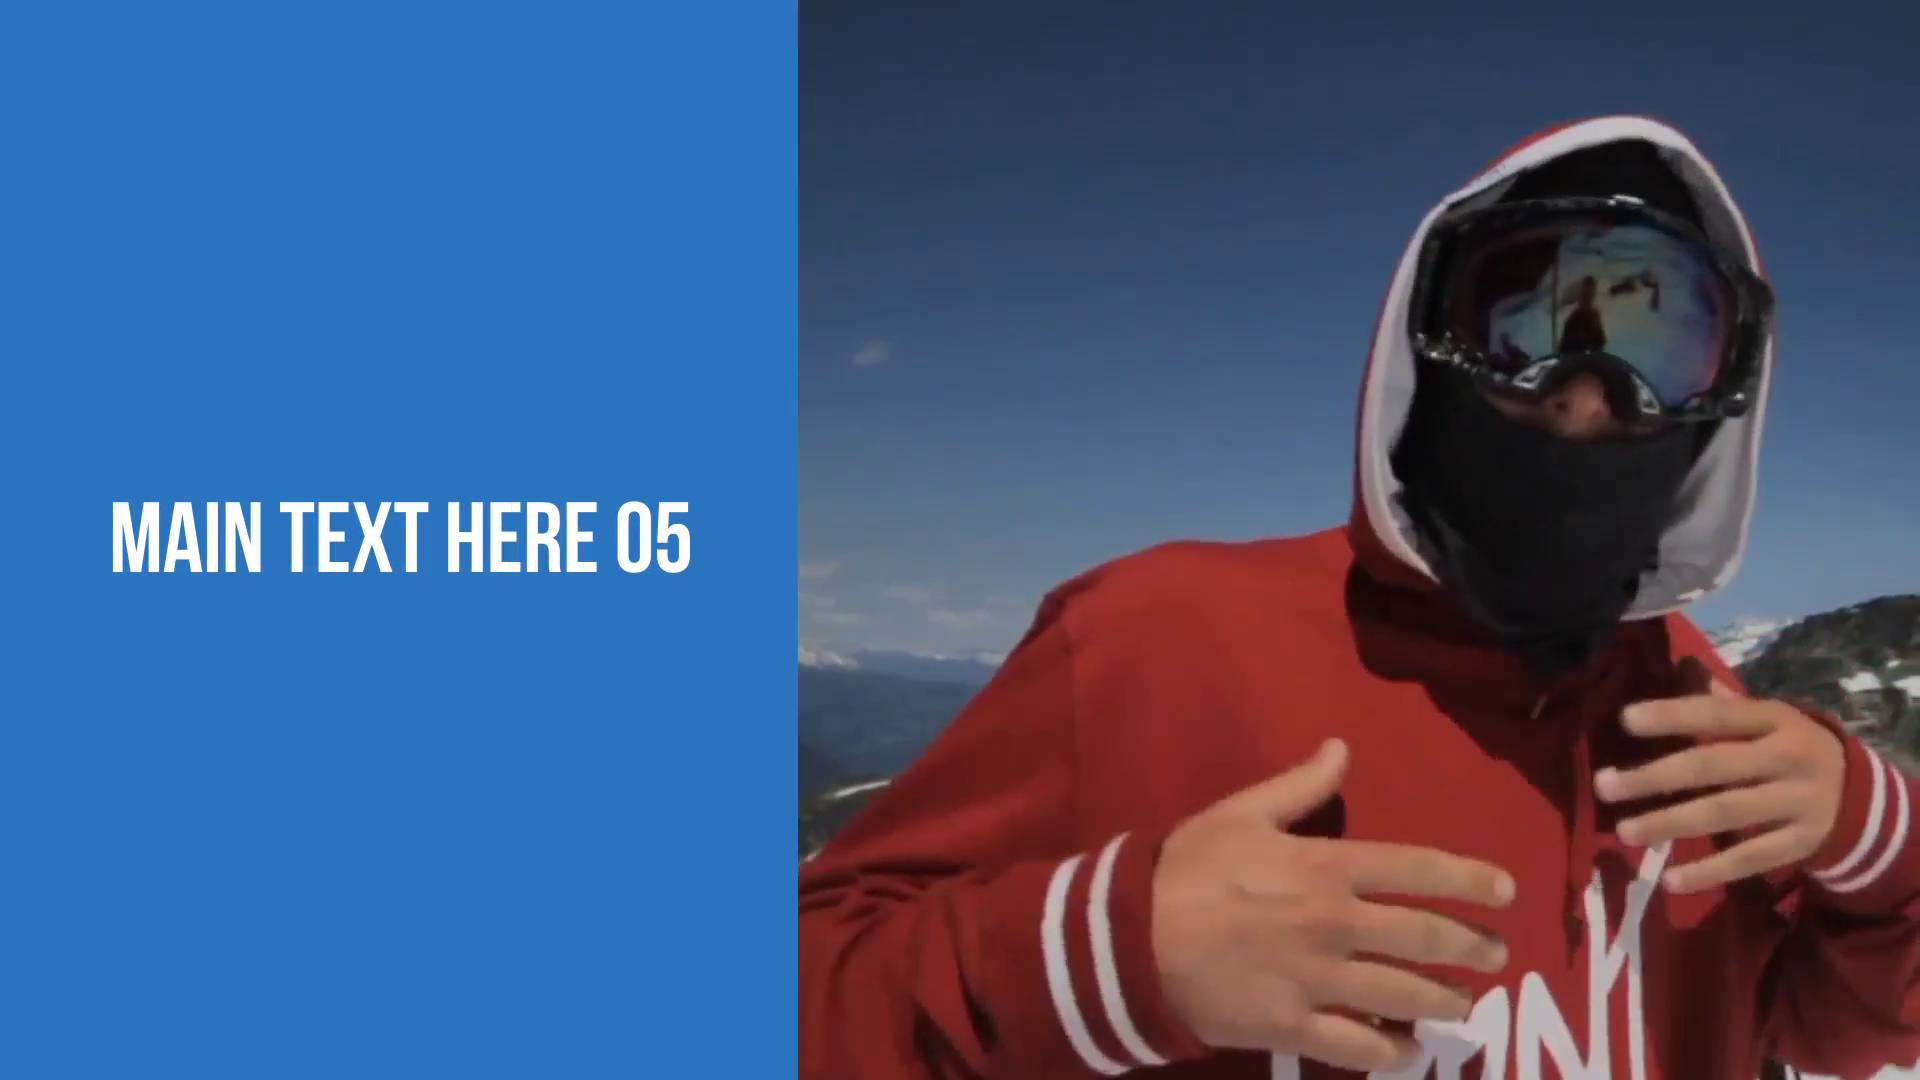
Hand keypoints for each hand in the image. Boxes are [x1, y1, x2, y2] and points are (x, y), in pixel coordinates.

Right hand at [1152, 739, 1514, 1072]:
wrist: (1131, 938)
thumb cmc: (1187, 868)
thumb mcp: (1240, 812)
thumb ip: (1300, 786)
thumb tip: (1342, 748)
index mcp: (1327, 867)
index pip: (1418, 868)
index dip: (1470, 879)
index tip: (1506, 891)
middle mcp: (1336, 925)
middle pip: (1426, 938)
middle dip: (1472, 947)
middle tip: (1496, 955)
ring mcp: (1318, 981)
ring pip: (1405, 997)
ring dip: (1445, 1001)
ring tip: (1463, 1005)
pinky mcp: (1294, 1027)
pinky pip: (1360, 1047)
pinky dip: (1393, 1052)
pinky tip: (1408, 1050)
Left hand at [1595, 676, 1845, 894]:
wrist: (1862, 799)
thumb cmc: (1792, 749)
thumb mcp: (1770, 720)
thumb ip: (1724, 703)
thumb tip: (1681, 666)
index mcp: (1776, 720)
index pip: (1718, 715)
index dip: (1673, 715)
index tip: (1626, 720)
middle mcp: (1787, 758)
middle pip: (1713, 766)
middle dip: (1654, 777)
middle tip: (1604, 786)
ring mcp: (1797, 803)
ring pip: (1725, 813)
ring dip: (1670, 823)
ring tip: (1624, 832)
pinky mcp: (1800, 844)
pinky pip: (1749, 858)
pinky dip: (1709, 872)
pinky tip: (1670, 879)